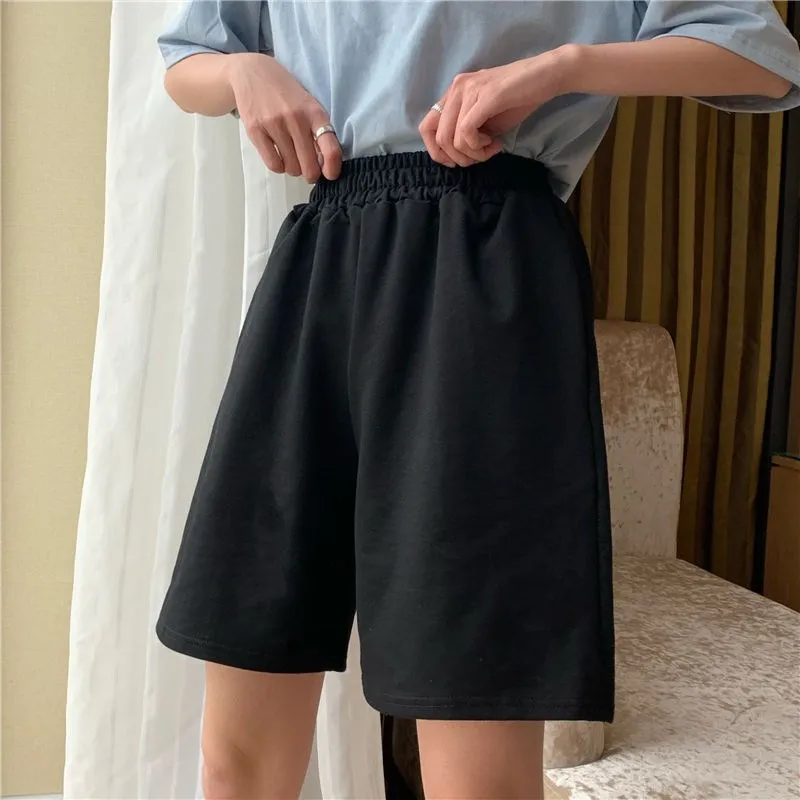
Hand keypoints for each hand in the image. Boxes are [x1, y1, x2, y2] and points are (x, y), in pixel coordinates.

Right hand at [225, 53, 341, 181]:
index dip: (332, 168)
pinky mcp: (256, 131)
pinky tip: (279, 157)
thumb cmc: (286, 93)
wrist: (252, 73)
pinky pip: (274, 164)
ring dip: (294, 169)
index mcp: (314, 112)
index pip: (330, 148)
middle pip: (310, 165)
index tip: (330, 175)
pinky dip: (279, 167)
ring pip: (291, 167)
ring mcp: (274, 125)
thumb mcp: (308, 105)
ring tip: (292, 157)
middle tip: (308, 170)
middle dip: (311, 174)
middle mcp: (296, 119)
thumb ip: (317, 130)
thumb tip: (324, 164)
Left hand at [419, 47, 574, 166]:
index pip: (426, 127)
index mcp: (454, 92)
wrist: (547, 76)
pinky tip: (494, 143)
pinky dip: (478, 147)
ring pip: (452, 139)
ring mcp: (469, 90)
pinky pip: (466, 133)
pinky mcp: (485, 96)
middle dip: (458, 158)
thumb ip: (467, 130)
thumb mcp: (485, 117)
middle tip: (479, 158)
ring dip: (472, 154)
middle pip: (438, 138)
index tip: (456, 161)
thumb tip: (457, 154)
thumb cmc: (519, 98)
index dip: (437, 152)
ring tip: (491, 149)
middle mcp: (457, 88)